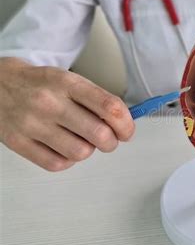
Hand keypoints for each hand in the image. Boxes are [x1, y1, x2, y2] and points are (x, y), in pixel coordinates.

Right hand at [0, 57, 134, 171]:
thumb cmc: (40, 84)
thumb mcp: (70, 80)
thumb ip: (96, 100)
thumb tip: (123, 124)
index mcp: (67, 83)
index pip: (109, 107)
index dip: (126, 124)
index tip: (127, 131)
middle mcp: (49, 103)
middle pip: (99, 134)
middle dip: (112, 141)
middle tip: (109, 139)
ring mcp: (32, 124)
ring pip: (81, 152)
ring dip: (89, 150)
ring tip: (82, 140)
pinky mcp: (19, 142)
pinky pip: (58, 164)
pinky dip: (68, 159)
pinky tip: (65, 147)